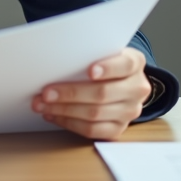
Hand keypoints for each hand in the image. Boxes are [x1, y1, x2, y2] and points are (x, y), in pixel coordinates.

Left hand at [31, 48, 150, 139]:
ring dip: (64, 110)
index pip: (125, 64)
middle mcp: (137, 88)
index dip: (108, 68)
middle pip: (103, 93)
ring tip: (42, 105)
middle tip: (46, 93)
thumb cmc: (103, 61)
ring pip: (95, 114)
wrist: (119, 80)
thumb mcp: (102, 51)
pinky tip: (54, 115)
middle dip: (71, 93)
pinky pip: (92, 130)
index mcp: (135, 63)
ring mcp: (130, 111)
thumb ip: (88, 53)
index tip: (90, 71)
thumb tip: (56, 59)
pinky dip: (69, 123)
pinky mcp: (119, 128)